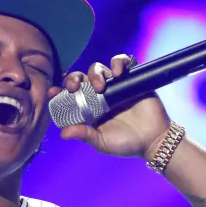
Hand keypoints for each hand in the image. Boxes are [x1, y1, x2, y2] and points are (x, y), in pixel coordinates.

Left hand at [51, 54, 170, 158]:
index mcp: (89, 108)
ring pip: (99, 68)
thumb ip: (84, 134)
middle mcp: (100, 95)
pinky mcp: (132, 78)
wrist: (153, 140)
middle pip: (82, 78)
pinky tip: (117, 72)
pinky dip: (119, 62)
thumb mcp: (101, 142)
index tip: (52, 92)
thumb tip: (63, 133)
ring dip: (95, 73)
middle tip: (75, 87)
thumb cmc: (126, 143)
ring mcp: (115, 86)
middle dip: (74, 78)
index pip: (70, 95)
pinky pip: (124, 62)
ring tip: (100, 86)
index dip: (60, 90)